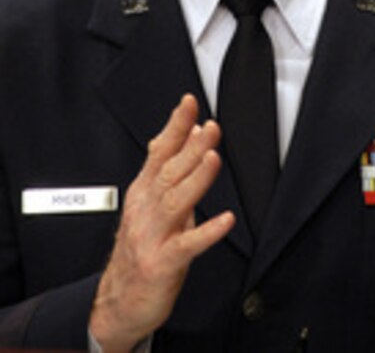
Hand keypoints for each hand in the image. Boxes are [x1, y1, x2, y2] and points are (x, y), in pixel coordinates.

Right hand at [89, 94, 234, 352]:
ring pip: (175, 202)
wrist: (117, 303)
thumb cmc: (141, 249)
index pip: (159, 151)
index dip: (175, 126)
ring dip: (196, 179)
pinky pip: (186, 246)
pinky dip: (206, 232)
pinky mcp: (162, 264)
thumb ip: (173, 168)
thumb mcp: (153, 203)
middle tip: (211, 127)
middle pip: (169, 172)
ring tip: (213, 159)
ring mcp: (152, 236)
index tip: (189, 103)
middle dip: (191, 148)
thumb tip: (192, 132)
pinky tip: (225, 220)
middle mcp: (145, 209)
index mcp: (143, 191)